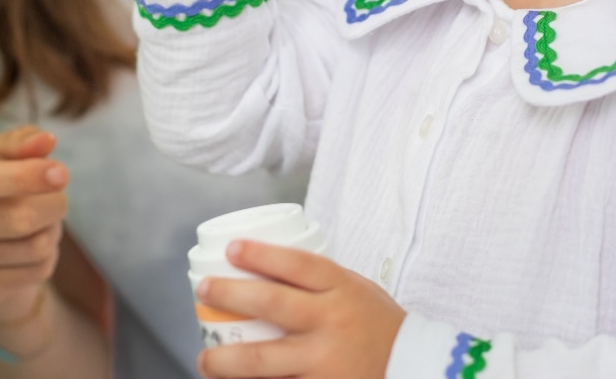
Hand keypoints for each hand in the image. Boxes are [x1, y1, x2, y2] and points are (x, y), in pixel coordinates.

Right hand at [0, 126, 67, 319]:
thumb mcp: (1, 157)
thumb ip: (19, 144)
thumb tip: (45, 140)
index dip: (28, 177)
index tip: (60, 173)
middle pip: (24, 218)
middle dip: (53, 205)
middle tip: (52, 201)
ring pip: (39, 245)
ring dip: (51, 231)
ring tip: (35, 225)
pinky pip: (41, 269)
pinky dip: (47, 255)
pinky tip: (28, 249)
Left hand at [195, 241, 405, 378]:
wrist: (411, 368)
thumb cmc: (381, 327)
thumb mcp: (358, 291)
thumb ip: (322, 284)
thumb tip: (272, 269)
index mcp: (342, 290)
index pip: (296, 265)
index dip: (261, 255)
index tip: (232, 249)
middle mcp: (331, 322)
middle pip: (272, 305)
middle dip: (231, 295)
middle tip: (205, 289)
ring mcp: (323, 362)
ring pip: (264, 360)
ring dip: (227, 360)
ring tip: (205, 358)